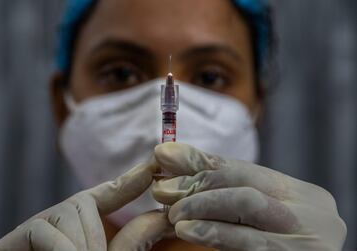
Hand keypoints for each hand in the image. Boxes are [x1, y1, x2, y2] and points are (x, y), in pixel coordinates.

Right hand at [0, 160, 171, 250]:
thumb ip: (132, 241)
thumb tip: (163, 217)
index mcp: (81, 231)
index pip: (106, 196)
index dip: (129, 181)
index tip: (153, 166)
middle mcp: (56, 225)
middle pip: (81, 202)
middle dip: (95, 232)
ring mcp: (31, 233)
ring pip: (66, 212)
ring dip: (80, 244)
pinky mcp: (6, 244)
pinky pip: (42, 229)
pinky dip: (60, 247)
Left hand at [152, 143, 346, 250]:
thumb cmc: (284, 246)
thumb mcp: (262, 216)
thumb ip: (228, 192)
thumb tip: (176, 163)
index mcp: (300, 194)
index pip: (244, 168)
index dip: (200, 160)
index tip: (164, 154)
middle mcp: (308, 209)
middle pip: (244, 181)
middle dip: (197, 181)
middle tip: (162, 188)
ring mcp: (305, 235)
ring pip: (246, 203)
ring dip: (201, 203)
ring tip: (172, 212)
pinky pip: (248, 241)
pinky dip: (214, 232)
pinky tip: (188, 230)